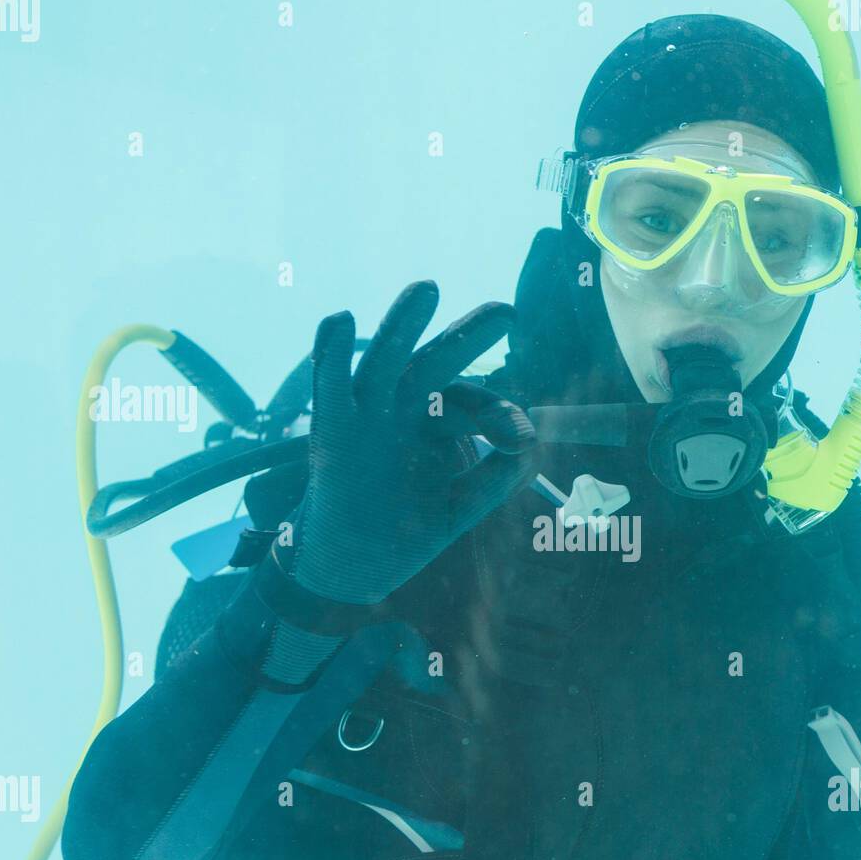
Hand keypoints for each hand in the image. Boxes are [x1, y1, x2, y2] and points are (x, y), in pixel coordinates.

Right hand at [292, 281, 534, 604]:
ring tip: (427, 291)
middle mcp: (404, 408)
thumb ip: (490, 484)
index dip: (499, 414)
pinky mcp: (332, 427)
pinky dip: (331, 351)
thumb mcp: (456, 510)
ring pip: (388, 359)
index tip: (520, 439)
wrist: (349, 568)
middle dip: (469, 335)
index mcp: (437, 425)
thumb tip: (529, 452)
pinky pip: (331, 383)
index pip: (472, 404)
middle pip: (438, 362)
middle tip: (506, 314)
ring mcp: (367, 412)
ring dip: (404, 324)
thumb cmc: (403, 532)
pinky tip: (341, 319)